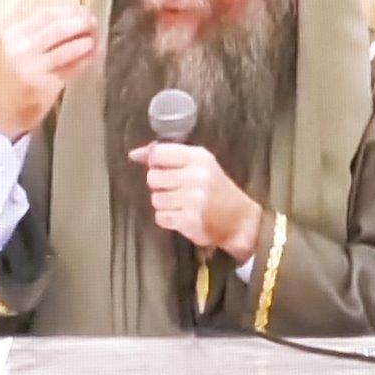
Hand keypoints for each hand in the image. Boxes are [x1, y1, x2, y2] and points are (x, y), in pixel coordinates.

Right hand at [0, 7, 97, 140]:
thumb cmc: (10, 75)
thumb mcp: (15, 47)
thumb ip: (37, 32)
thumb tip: (72, 15)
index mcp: (13, 35)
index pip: (46, 15)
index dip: (68, 11)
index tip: (83, 10)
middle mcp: (22, 50)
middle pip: (57, 29)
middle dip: (80, 23)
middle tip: (94, 22)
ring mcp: (34, 69)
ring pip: (67, 49)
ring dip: (86, 42)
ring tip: (96, 38)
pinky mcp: (46, 86)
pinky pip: (72, 69)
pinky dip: (86, 60)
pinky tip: (94, 55)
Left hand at [127, 142, 261, 262]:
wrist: (240, 221)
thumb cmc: (215, 189)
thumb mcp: (198, 164)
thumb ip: (167, 155)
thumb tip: (134, 154)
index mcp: (198, 157)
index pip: (158, 153)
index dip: (153, 162)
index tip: (161, 169)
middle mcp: (196, 176)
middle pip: (152, 178)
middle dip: (160, 186)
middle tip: (176, 190)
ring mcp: (192, 199)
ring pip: (155, 199)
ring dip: (164, 203)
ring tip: (181, 204)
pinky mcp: (189, 220)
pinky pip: (160, 217)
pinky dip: (168, 219)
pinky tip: (182, 216)